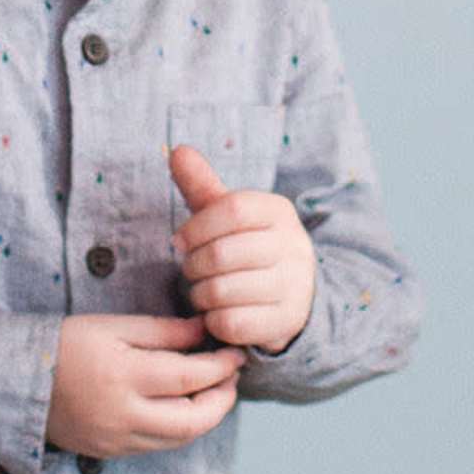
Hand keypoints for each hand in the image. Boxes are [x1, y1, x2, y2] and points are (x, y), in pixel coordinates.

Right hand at [50, 312, 241, 454]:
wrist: (17, 383)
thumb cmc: (64, 344)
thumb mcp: (111, 326)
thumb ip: (162, 331)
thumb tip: (204, 332)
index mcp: (122, 376)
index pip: (190, 377)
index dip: (220, 367)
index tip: (235, 354)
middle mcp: (122, 415)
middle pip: (193, 420)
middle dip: (222, 400)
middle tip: (232, 377)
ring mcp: (116, 440)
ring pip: (179, 438)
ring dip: (205, 417)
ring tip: (214, 391)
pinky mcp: (110, 452)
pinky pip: (157, 445)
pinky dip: (179, 427)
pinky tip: (183, 406)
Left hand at [170, 141, 318, 360]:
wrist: (294, 294)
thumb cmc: (248, 246)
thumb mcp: (229, 215)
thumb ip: (203, 185)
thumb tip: (178, 150)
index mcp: (279, 211)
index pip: (234, 209)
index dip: (196, 227)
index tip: (179, 241)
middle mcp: (294, 246)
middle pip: (223, 253)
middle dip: (192, 265)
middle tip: (188, 270)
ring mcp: (295, 286)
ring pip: (224, 291)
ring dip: (200, 295)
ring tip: (202, 291)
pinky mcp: (286, 321)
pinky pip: (233, 323)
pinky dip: (214, 320)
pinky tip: (216, 312)